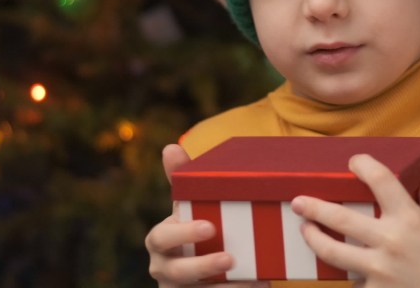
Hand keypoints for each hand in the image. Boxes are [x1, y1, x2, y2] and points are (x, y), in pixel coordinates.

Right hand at [146, 144, 269, 287]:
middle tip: (230, 257)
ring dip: (223, 286)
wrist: (201, 270)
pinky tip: (259, 286)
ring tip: (252, 278)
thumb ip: (180, 180)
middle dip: (202, 265)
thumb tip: (170, 147)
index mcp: (161, 240)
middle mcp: (164, 268)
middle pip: (177, 271)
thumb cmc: (194, 232)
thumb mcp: (188, 208)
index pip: (162, 237)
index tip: (210, 226)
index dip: (184, 233)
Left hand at [291, 154, 419, 287]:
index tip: (353, 161)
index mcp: (411, 219)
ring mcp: (380, 271)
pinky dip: (349, 276)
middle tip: (299, 202)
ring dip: (314, 239)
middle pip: (339, 218)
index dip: (363, 164)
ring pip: (333, 252)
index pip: (381, 179)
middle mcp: (392, 242)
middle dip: (313, 208)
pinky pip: (352, 282)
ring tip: (306, 231)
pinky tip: (343, 271)